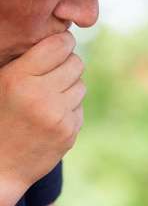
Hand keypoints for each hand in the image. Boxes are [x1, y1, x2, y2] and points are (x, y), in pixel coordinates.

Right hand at [0, 32, 84, 193]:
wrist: (0, 163)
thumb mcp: (2, 83)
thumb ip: (27, 63)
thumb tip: (62, 45)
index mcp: (18, 78)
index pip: (57, 47)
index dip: (64, 42)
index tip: (63, 43)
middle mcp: (41, 96)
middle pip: (76, 64)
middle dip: (68, 64)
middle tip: (56, 70)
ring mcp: (58, 116)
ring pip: (81, 85)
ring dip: (70, 86)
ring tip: (50, 95)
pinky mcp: (69, 132)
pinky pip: (79, 107)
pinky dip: (70, 107)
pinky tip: (51, 115)